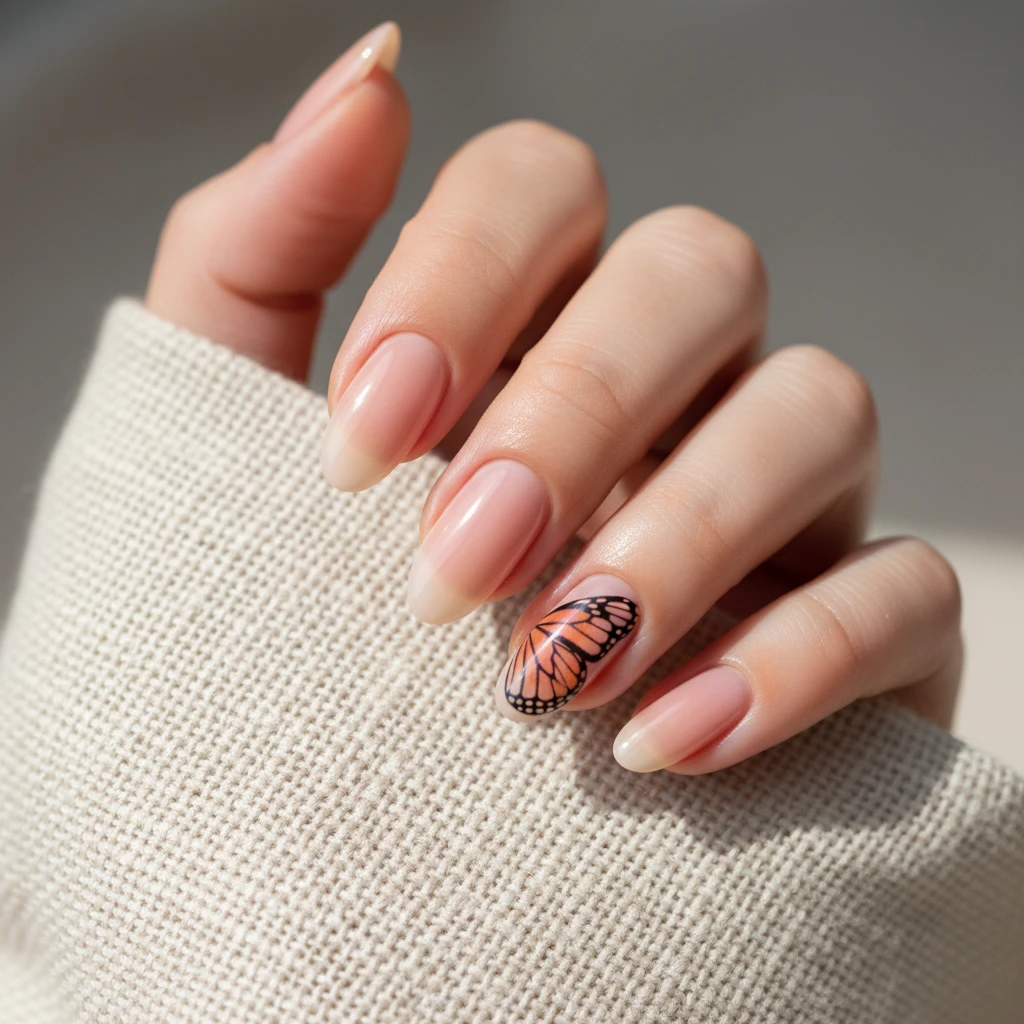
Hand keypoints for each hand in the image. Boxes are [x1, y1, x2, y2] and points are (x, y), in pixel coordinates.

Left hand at [146, 22, 961, 774]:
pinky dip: (795, 661)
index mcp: (536, 319)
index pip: (546, 185)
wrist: (394, 841)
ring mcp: (788, 495)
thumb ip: (267, 252)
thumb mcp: (239, 433)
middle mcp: (678, 381)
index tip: (358, 446)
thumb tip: (373, 71)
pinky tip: (662, 747)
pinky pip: (904, 591)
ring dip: (684, 535)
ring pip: (823, 406)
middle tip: (455, 570)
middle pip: (702, 270)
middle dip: (575, 412)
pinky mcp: (865, 624)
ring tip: (551, 675)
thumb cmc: (309, 620)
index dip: (460, 281)